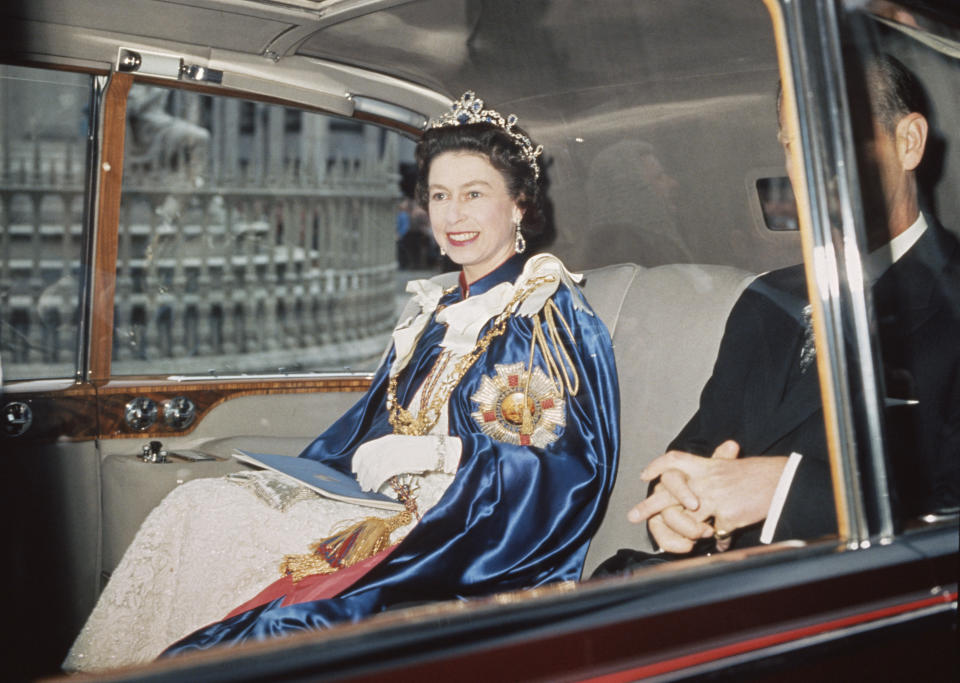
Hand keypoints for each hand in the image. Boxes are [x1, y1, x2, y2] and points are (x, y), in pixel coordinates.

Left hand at [628, 441, 786, 551]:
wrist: (782, 481)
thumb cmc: (757, 474)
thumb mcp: (731, 466)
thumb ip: (719, 465)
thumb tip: (722, 453)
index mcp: (706, 466)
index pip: (674, 460)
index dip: (657, 466)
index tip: (645, 475)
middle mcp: (706, 480)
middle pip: (670, 491)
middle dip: (649, 505)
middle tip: (634, 515)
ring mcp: (715, 498)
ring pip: (686, 517)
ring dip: (679, 530)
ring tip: (673, 540)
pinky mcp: (728, 515)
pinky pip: (716, 533)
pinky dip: (718, 541)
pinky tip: (720, 545)